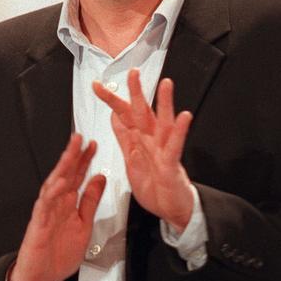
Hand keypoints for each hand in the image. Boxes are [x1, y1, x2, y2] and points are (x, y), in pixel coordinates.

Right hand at [8, 133, 105, 280]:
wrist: (42, 276)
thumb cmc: (59, 253)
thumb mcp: (84, 224)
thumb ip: (91, 201)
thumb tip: (99, 179)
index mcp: (68, 203)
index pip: (77, 176)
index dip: (85, 160)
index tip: (93, 145)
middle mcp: (57, 204)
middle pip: (65, 175)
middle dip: (72, 156)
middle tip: (80, 139)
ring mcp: (47, 213)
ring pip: (53, 185)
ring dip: (61, 168)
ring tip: (70, 153)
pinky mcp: (39, 224)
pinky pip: (44, 206)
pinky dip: (51, 193)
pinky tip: (59, 183)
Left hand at [92, 69, 193, 230]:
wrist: (171, 208)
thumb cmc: (154, 182)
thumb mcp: (132, 159)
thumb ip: (124, 137)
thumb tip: (114, 115)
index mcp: (138, 139)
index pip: (122, 114)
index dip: (110, 100)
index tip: (96, 85)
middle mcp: (151, 140)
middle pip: (141, 112)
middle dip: (136, 92)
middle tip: (132, 72)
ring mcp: (162, 150)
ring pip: (163, 122)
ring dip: (164, 103)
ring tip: (166, 84)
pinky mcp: (171, 164)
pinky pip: (175, 146)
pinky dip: (180, 131)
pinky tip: (185, 116)